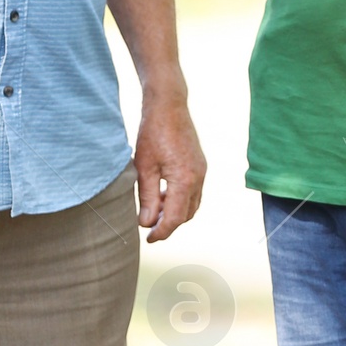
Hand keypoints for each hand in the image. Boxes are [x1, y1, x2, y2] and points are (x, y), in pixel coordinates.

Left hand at [134, 96, 206, 242]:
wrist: (169, 106)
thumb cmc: (153, 133)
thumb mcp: (144, 168)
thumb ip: (148, 198)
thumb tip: (148, 223)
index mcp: (185, 180)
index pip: (176, 218)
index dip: (162, 232)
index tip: (149, 239)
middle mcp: (199, 177)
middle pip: (187, 214)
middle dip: (170, 225)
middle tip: (150, 229)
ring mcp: (202, 171)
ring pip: (192, 204)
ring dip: (176, 212)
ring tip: (155, 212)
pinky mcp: (200, 165)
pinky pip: (194, 191)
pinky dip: (181, 199)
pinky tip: (164, 195)